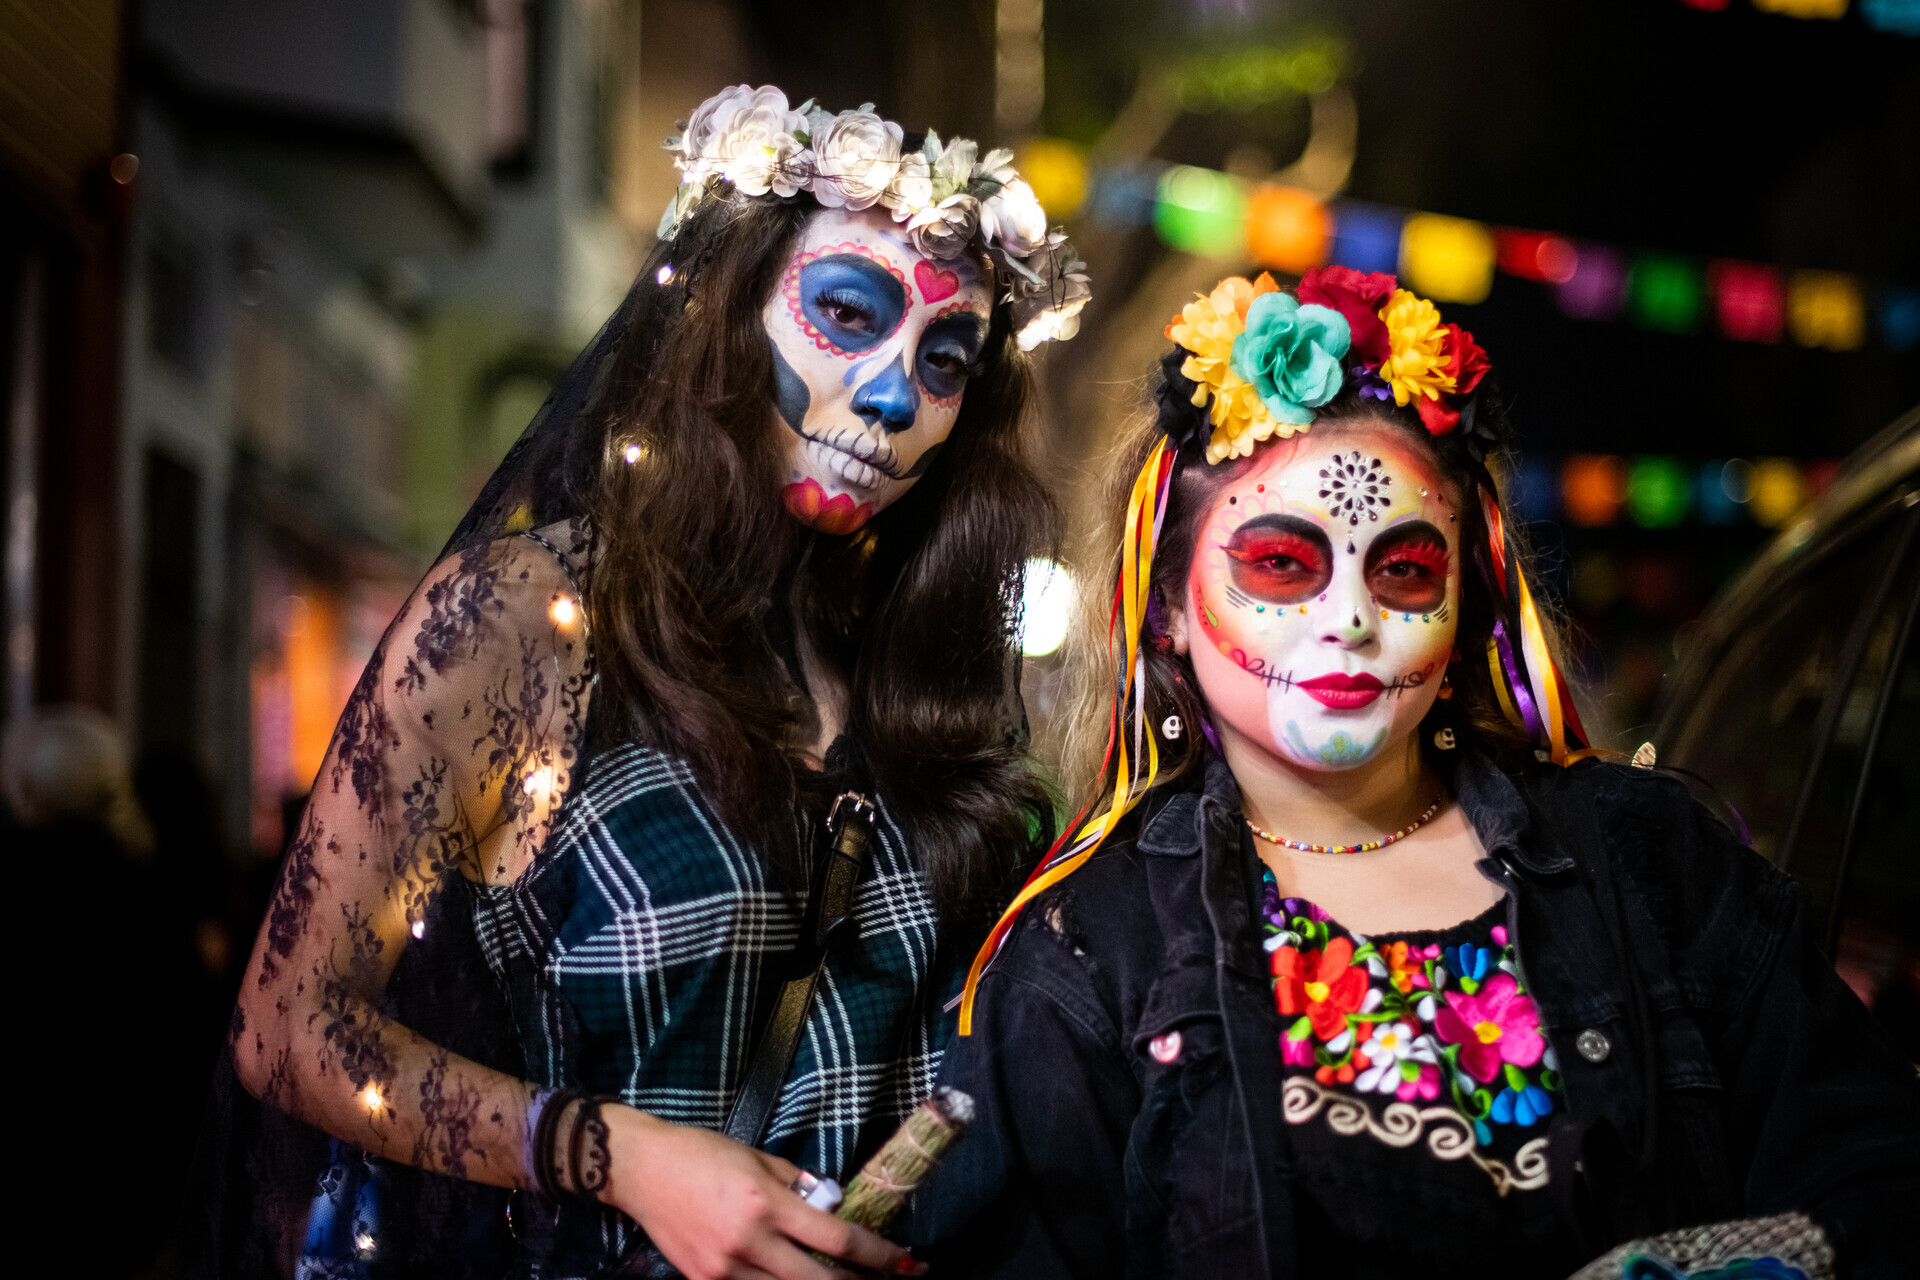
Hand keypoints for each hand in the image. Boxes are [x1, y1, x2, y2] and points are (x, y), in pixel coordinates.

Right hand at [601, 1107, 923, 1279]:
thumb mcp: (758, 1157)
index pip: (838, 1239)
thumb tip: (832, 1207)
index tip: (905, 1261)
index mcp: (766, 1202)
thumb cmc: (700, 1153)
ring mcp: (725, 1269)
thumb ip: (798, 1186)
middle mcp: (749, 1241)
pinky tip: (795, 1277)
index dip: (878, 1255)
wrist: (639, 1169)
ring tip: (844, 1279)